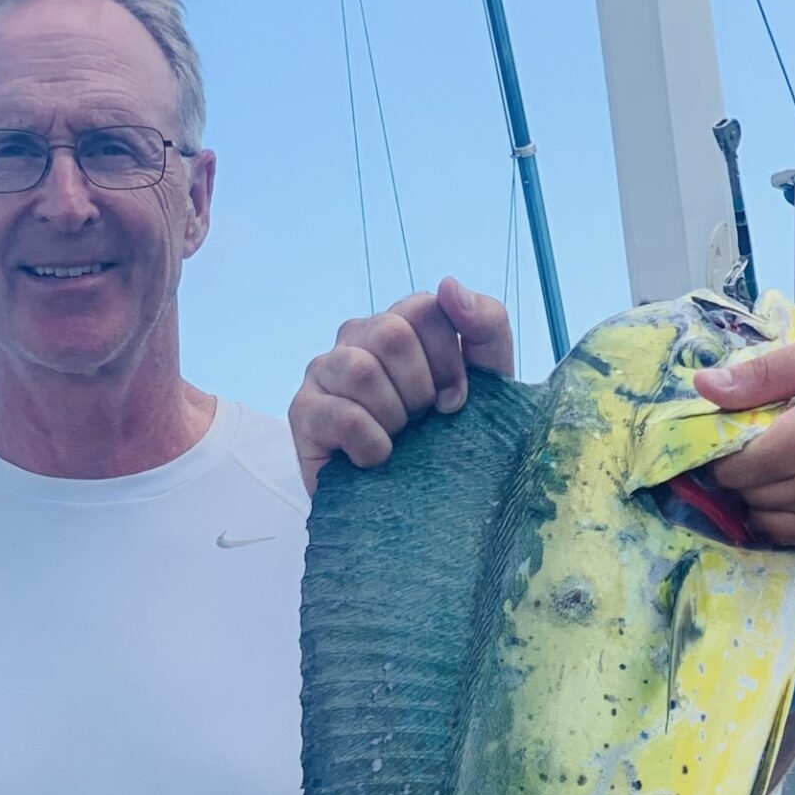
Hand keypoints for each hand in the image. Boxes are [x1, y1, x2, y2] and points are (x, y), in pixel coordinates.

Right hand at [290, 276, 515, 493]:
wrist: (422, 509)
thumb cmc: (453, 442)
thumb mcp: (490, 383)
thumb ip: (486, 325)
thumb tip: (449, 285)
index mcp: (400, 324)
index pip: (425, 308)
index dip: (449, 360)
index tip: (455, 403)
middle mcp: (357, 338)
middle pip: (392, 334)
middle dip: (420, 390)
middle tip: (422, 423)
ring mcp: (324, 372)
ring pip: (360, 370)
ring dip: (394, 417)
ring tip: (398, 441)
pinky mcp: (303, 414)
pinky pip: (343, 416)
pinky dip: (372, 445)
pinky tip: (377, 461)